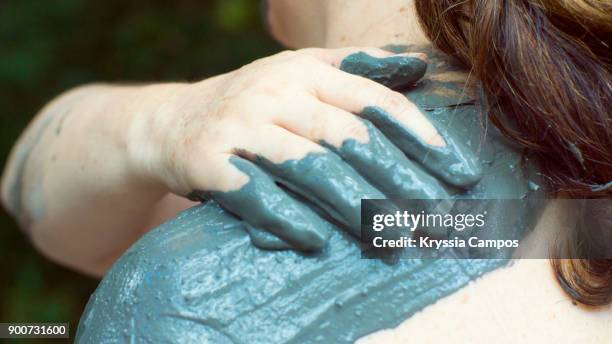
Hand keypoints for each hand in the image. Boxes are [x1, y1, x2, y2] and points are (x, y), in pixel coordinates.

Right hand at [128, 47, 481, 250]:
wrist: (172, 123)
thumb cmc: (252, 104)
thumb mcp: (300, 73)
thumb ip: (358, 68)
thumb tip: (419, 65)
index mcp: (304, 71)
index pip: (374, 101)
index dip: (420, 136)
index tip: (457, 172)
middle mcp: (274, 93)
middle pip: (349, 138)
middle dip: (399, 180)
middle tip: (436, 216)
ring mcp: (241, 126)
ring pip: (310, 167)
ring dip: (356, 206)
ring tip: (394, 236)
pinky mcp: (210, 163)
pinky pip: (257, 195)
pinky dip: (290, 219)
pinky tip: (319, 242)